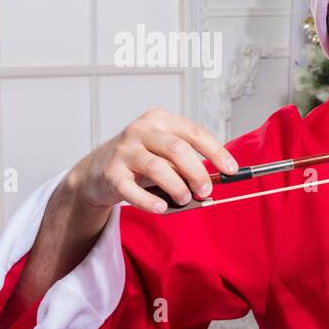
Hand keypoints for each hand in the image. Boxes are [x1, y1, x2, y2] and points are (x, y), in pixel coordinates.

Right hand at [65, 108, 239, 213]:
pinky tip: (162, 208)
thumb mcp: (165, 152)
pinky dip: (149, 201)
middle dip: (197, 172)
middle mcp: (140, 130)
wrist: (97, 170)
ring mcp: (123, 150)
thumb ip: (187, 161)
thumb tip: (215, 180)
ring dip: (177, 187)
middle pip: (177, 149)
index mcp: (160, 120)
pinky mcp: (110, 173)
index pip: (194, 133)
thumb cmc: (140, 160)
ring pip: (157, 168)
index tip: (231, 170)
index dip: (216, 152)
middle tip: (206, 190)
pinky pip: (132, 189)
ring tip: (185, 198)